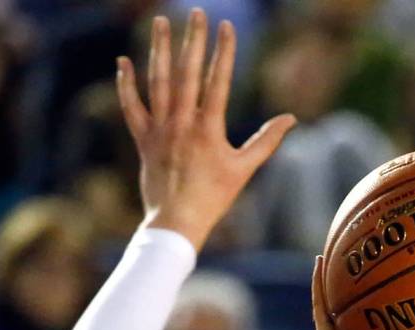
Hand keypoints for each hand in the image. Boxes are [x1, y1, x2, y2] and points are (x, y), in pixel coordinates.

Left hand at [116, 10, 295, 251]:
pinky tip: (123, 61)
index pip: (218, 82)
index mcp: (208, 130)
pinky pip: (132, 106)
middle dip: (193, 40)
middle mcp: (182, 124)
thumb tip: (291, 119)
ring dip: (159, 49)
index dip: (224, 52)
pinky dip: (127, 84)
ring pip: (158, 81)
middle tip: (196, 13)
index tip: (227, 26)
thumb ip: (266, 141)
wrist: (177, 223)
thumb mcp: (244, 170)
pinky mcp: (143, 140)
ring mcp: (160, 130)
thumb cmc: (214, 199)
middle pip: (187, 73)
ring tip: (161, 21)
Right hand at [311, 255, 414, 329]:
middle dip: (367, 285)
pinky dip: (318, 280)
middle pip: (361, 305)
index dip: (391, 306)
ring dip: (339, 275)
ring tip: (344, 250)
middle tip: (377, 260)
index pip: (381, 323)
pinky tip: (321, 258)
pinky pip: (320, 300)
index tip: (406, 286)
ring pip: (338, 297)